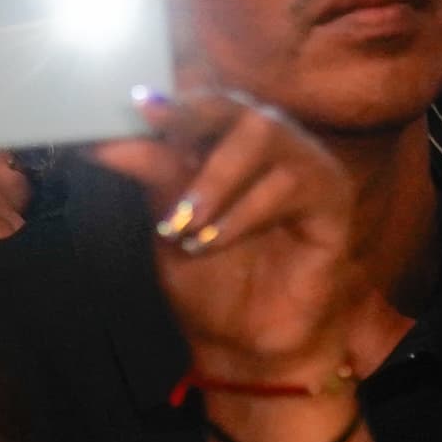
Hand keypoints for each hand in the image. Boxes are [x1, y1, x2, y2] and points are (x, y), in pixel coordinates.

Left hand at [91, 91, 366, 395]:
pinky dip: (243, 213)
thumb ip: (153, 175)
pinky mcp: (333, 197)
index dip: (172, 99)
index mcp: (228, 143)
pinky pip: (289, 184)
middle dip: (194, 114)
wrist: (245, 342)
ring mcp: (306, 165)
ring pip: (264, 134)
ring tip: (186, 224)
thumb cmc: (211, 279)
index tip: (137, 104)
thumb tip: (107, 139)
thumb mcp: (169, 223)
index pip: (203, 103)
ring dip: (215, 178)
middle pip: (238, 104)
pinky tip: (215, 242)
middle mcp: (270, 145)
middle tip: (158, 128)